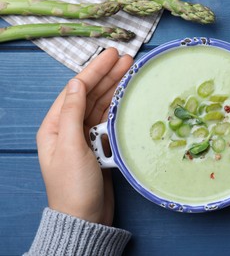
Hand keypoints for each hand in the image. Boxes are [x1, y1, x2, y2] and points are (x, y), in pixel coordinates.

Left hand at [36, 48, 132, 224]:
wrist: (86, 217)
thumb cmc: (73, 185)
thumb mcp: (69, 146)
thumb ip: (71, 113)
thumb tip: (75, 83)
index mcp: (55, 126)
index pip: (76, 90)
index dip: (94, 71)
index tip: (112, 56)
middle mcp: (70, 128)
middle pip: (90, 95)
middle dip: (107, 76)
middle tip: (127, 60)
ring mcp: (86, 137)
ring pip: (102, 106)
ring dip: (115, 89)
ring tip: (130, 72)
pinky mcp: (100, 147)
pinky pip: (110, 121)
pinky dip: (119, 108)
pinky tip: (128, 97)